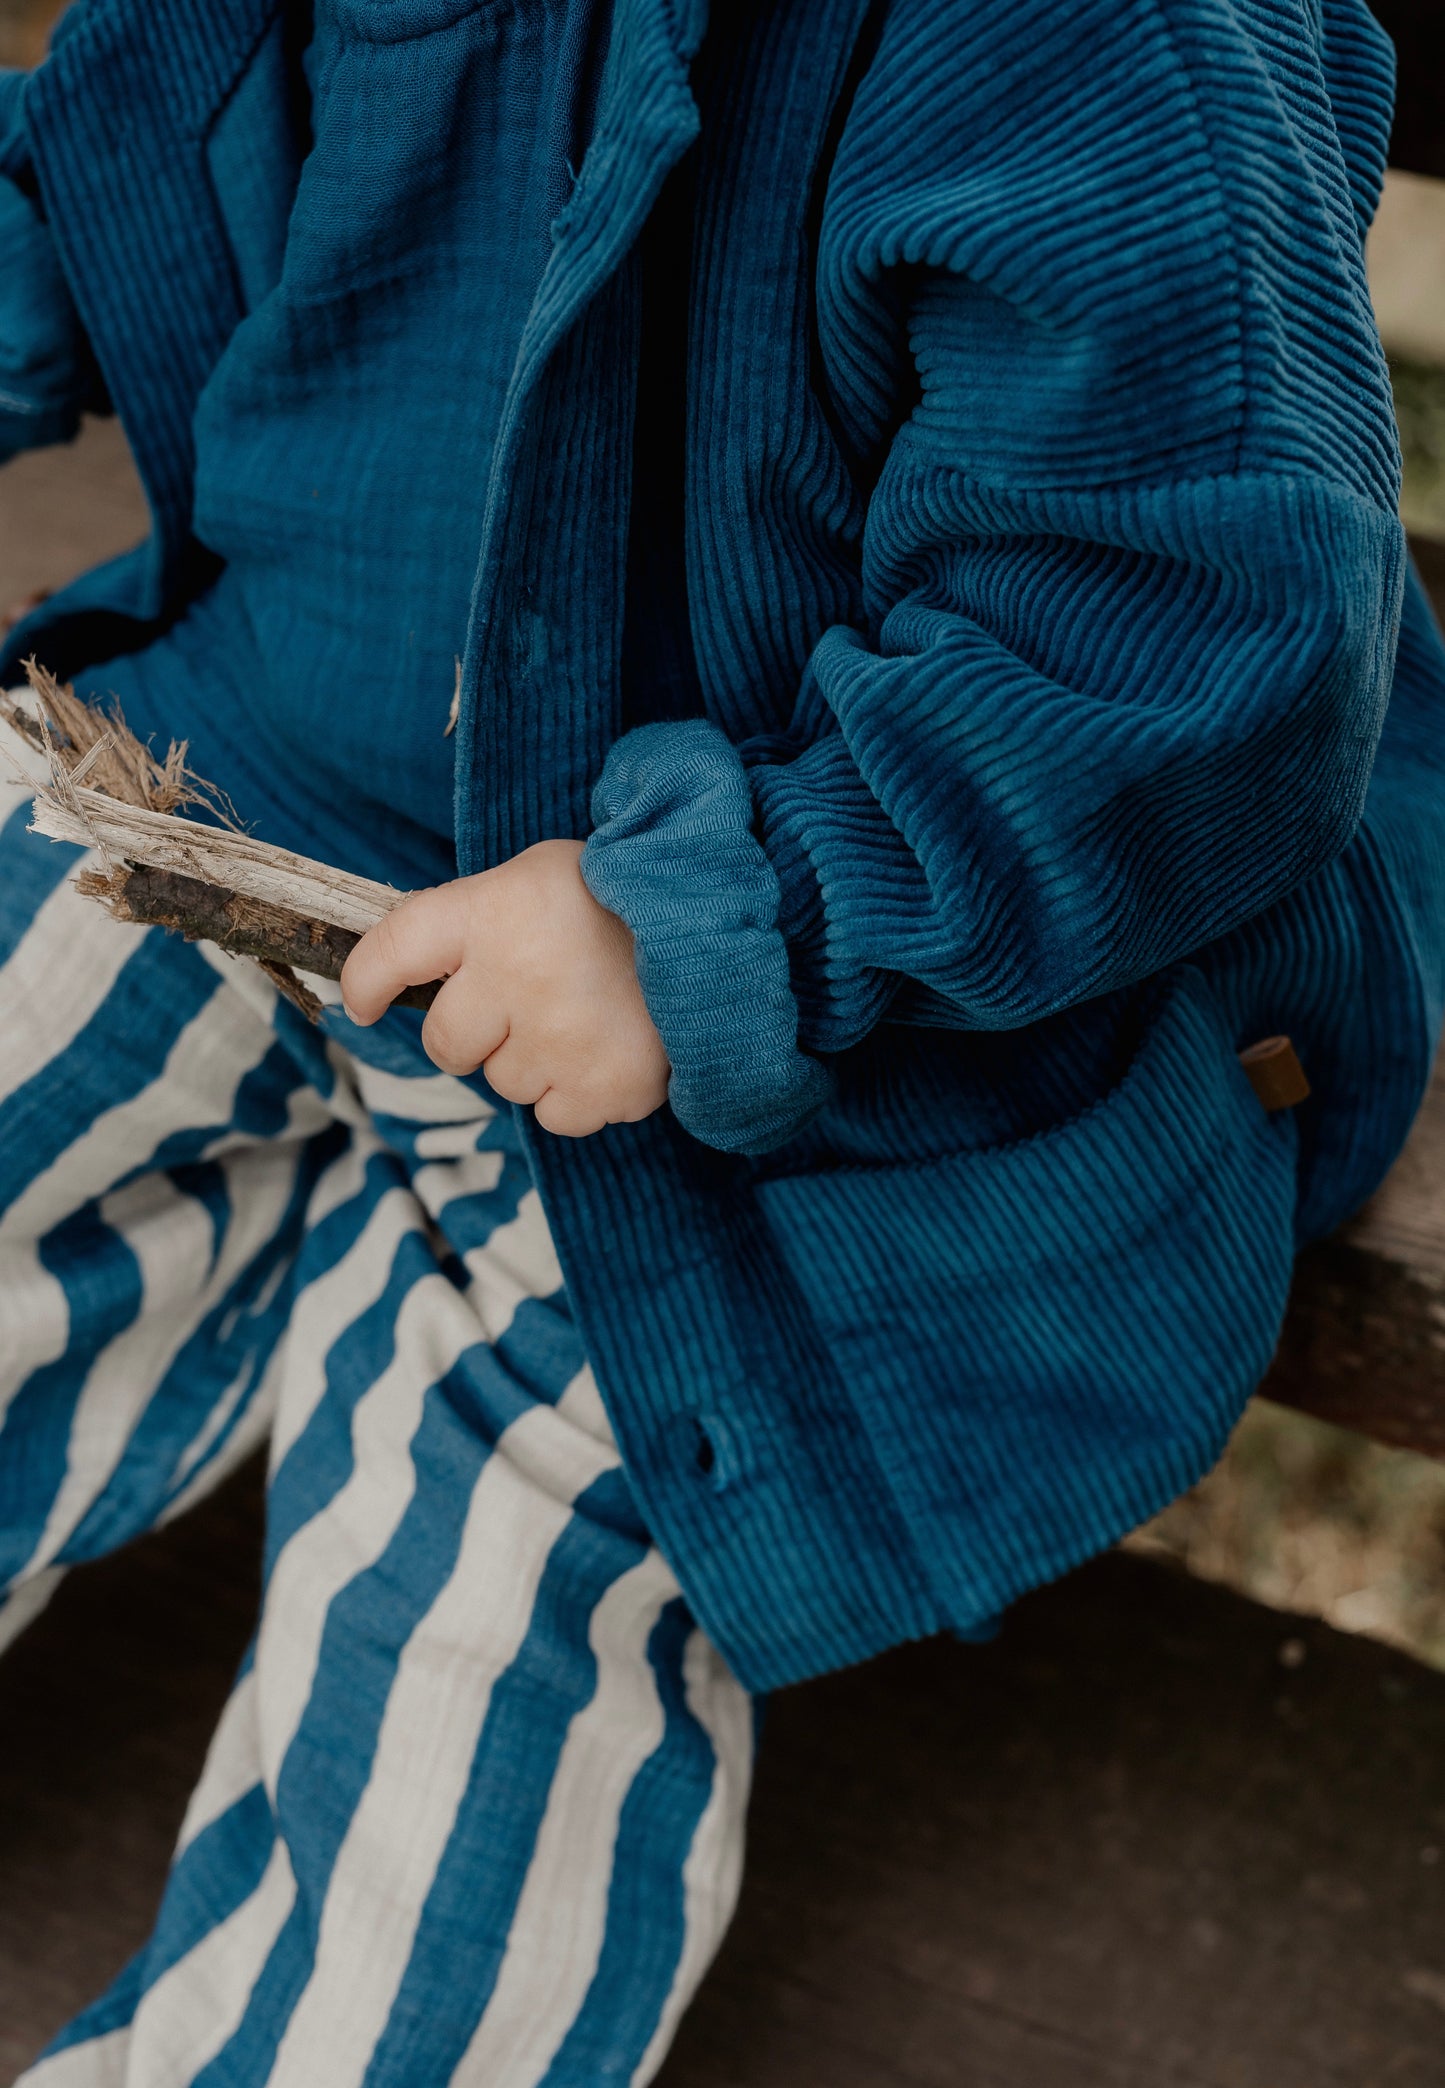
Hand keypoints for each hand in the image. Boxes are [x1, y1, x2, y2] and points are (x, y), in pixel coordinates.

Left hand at [340, 839, 670, 1136]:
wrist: (722, 927)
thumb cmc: (622, 897)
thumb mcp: (538, 875)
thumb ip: (476, 918)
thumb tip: (407, 970)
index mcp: (493, 911)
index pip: (392, 952)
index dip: (364, 982)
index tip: (359, 1001)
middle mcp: (516, 977)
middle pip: (444, 1043)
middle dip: (470, 1034)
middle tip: (521, 1004)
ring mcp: (560, 1039)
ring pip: (504, 1083)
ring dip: (533, 1061)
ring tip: (586, 1015)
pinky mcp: (604, 1086)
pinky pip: (556, 1117)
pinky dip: (577, 1094)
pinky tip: (608, 1048)